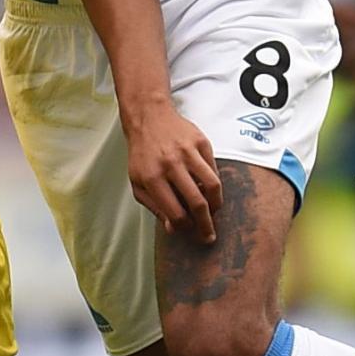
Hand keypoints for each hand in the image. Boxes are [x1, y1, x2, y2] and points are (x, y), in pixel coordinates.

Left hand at [123, 100, 221, 242]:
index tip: (189, 232)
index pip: (175, 213)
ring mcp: (188, 152)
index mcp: (152, 178)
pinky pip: (214, 169)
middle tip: (209, 235)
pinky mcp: (201, 143)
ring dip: (216, 205)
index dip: (185, 227)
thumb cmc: (143, 154)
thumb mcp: (138, 183)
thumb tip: (173, 229)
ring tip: (214, 213)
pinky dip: (214, 184)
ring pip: (212, 186)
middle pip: (197, 203)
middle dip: (206, 225)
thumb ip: (155, 207)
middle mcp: (171, 165)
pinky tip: (209, 191)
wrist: (149, 119)